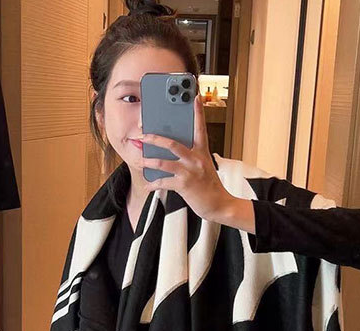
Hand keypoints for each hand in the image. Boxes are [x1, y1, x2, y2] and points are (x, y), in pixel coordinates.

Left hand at [138, 94, 234, 221]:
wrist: (219, 204)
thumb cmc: (209, 185)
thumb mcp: (203, 166)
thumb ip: (191, 156)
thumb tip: (171, 151)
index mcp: (202, 151)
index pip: (200, 128)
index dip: (198, 112)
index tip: (195, 97)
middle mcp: (196, 159)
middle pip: (172, 143)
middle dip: (154, 138)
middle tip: (142, 134)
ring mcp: (190, 171)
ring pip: (164, 162)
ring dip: (148, 161)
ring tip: (140, 160)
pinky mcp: (185, 185)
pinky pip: (164, 181)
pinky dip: (153, 183)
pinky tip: (148, 184)